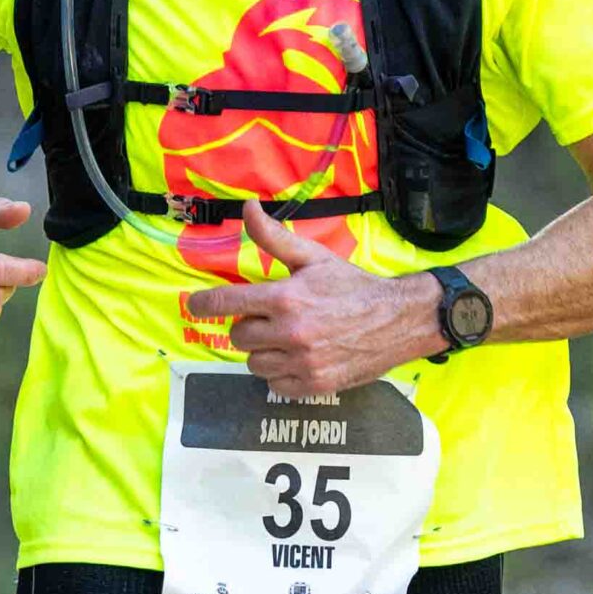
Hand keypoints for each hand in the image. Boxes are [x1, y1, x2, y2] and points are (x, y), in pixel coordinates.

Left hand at [182, 202, 444, 392]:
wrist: (397, 320)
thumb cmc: (353, 287)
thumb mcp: (314, 258)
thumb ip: (274, 238)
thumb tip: (247, 208)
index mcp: (286, 298)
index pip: (228, 303)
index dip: (204, 304)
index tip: (195, 304)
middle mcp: (290, 333)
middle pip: (239, 336)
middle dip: (248, 326)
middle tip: (270, 318)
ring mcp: (301, 363)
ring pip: (253, 363)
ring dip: (263, 351)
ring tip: (286, 339)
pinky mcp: (313, 385)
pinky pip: (274, 385)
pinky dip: (280, 373)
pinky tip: (298, 358)